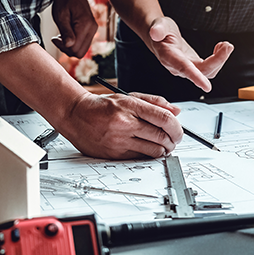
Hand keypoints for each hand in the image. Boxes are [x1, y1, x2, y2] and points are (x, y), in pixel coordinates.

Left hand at [51, 0, 97, 56]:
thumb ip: (66, 31)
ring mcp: (93, 30)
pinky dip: (74, 43)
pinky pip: (83, 44)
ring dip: (70, 46)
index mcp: (85, 26)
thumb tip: (69, 46)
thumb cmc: (64, 0)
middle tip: (57, 38)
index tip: (54, 38)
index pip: (75, 49)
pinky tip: (67, 34)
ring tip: (62, 35)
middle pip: (80, 53)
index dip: (63, 47)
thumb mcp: (61, 15)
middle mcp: (92, 29)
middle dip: (67, 49)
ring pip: (82, 50)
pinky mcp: (91, 30)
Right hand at [61, 91, 183, 158]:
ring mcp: (119, 140)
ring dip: (164, 150)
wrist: (75, 115)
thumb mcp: (128, 97)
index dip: (177, 127)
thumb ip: (154, 102)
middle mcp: (125, 123)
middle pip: (162, 136)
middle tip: (174, 140)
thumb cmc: (102, 106)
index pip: (164, 118)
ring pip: (153, 150)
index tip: (178, 131)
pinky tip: (148, 149)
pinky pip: (140, 158)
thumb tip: (176, 110)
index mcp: (130, 106)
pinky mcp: (114, 154)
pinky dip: (149, 155)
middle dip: (173, 140)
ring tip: (163, 146)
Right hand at [147, 17, 233, 91]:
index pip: (183, 68)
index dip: (195, 77)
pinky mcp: (194, 66)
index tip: (207, 86)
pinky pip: (210, 68)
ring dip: (221, 60)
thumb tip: (155, 32)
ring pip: (208, 72)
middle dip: (218, 61)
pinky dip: (219, 59)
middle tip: (227, 45)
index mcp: (169, 57)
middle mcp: (178, 67)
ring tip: (226, 45)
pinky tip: (220, 47)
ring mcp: (187, 68)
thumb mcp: (159, 24)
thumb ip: (158, 28)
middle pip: (201, 71)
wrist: (159, 36)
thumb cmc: (160, 30)